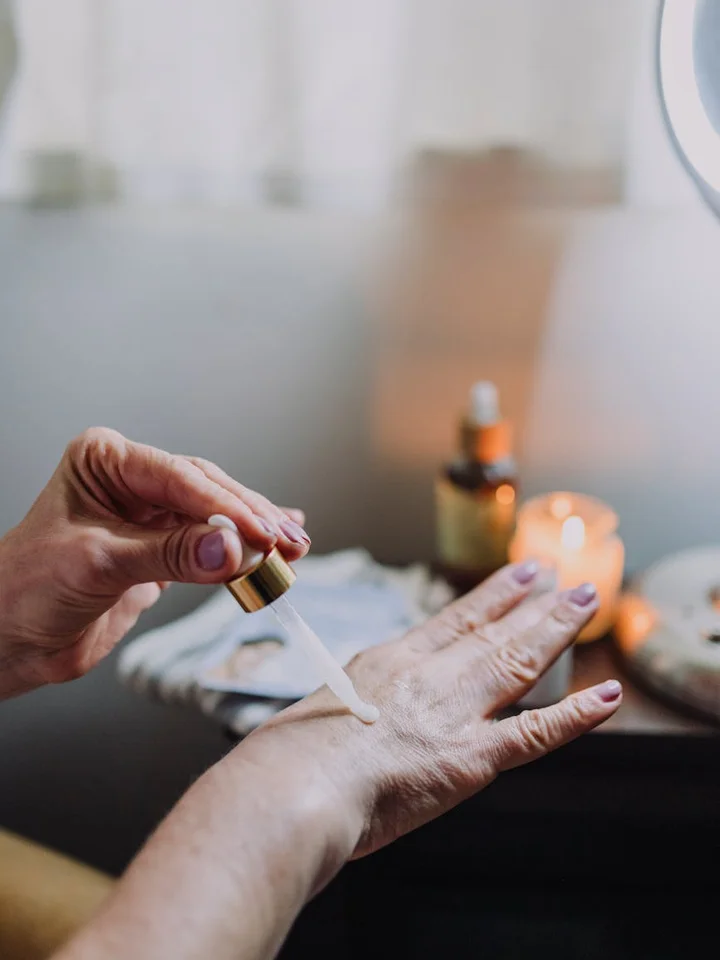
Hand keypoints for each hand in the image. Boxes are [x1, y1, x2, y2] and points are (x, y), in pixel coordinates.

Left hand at [0, 427, 309, 696]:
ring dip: (254, 534)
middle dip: (250, 519)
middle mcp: (130, 480)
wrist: (11, 640)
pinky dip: (242, 548)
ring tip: (294, 547)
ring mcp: (149, 514)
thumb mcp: (100, 563)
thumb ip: (170, 554)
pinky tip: (276, 542)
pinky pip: (211, 543)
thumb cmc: (27, 589)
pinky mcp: (162, 548)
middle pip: (207, 492)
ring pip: (215, 517)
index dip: (227, 507)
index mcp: (106, 461)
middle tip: (288, 542)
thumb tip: (231, 550)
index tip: (262, 533)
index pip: (181, 478)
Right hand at [242, 564, 620, 860]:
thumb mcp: (319, 709)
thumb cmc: (290, 757)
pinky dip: (577, 716)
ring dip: (554, 630)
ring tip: (583, 603)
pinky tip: (607, 697)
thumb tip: (356, 714)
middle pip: (491, 631)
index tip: (517, 576)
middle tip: (562, 580)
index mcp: (390, 662)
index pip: (452, 620)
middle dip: (532, 604)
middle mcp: (428, 676)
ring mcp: (452, 712)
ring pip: (517, 661)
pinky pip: (535, 732)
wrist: (294, 786)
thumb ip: (352, 705)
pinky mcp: (470, 757)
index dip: (491, 597)